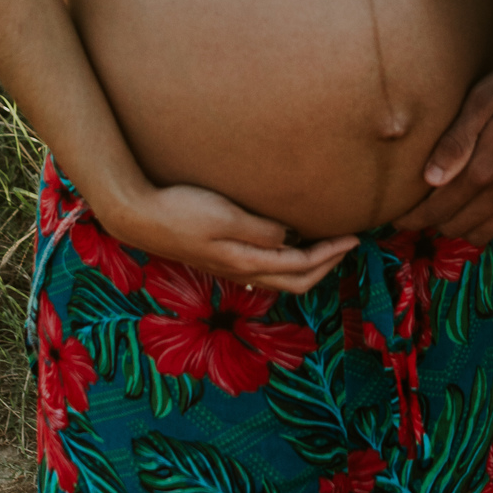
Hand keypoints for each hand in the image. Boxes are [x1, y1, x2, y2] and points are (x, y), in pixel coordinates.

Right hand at [104, 182, 356, 293]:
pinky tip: (286, 239)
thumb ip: (260, 230)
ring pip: (280, 278)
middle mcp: (241, 271)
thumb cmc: (180, 211)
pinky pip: (265, 267)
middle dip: (326, 266)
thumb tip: (290, 238)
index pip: (301, 267)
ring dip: (308, 265)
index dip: (331, 254)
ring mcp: (230, 268)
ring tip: (325, 243)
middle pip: (295, 282)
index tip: (354, 238)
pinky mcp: (220, 258)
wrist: (138, 216)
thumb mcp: (225, 216)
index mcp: (246, 263)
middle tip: (347, 244)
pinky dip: (287, 259)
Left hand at [395, 50, 492, 245]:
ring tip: (444, 211)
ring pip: (481, 232)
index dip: (413, 219)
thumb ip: (456, 141)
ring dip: (458, 227)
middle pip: (455, 227)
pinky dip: (485, 222)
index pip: (437, 210)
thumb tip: (429, 179)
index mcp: (484, 171)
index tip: (396, 218)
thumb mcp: (484, 100)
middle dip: (431, 224)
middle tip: (416, 214)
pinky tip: (477, 203)